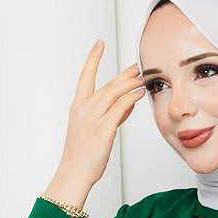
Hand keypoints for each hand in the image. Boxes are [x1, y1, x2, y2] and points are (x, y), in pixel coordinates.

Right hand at [46, 40, 146, 206]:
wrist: (74, 174)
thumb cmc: (82, 156)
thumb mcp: (95, 131)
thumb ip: (111, 115)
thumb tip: (128, 104)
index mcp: (77, 107)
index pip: (85, 76)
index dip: (93, 58)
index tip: (99, 44)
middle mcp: (84, 108)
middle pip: (108, 85)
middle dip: (124, 74)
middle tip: (137, 66)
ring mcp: (92, 118)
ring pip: (115, 93)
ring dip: (131, 83)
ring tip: (143, 77)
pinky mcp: (103, 130)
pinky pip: (120, 107)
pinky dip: (131, 98)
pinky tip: (139, 93)